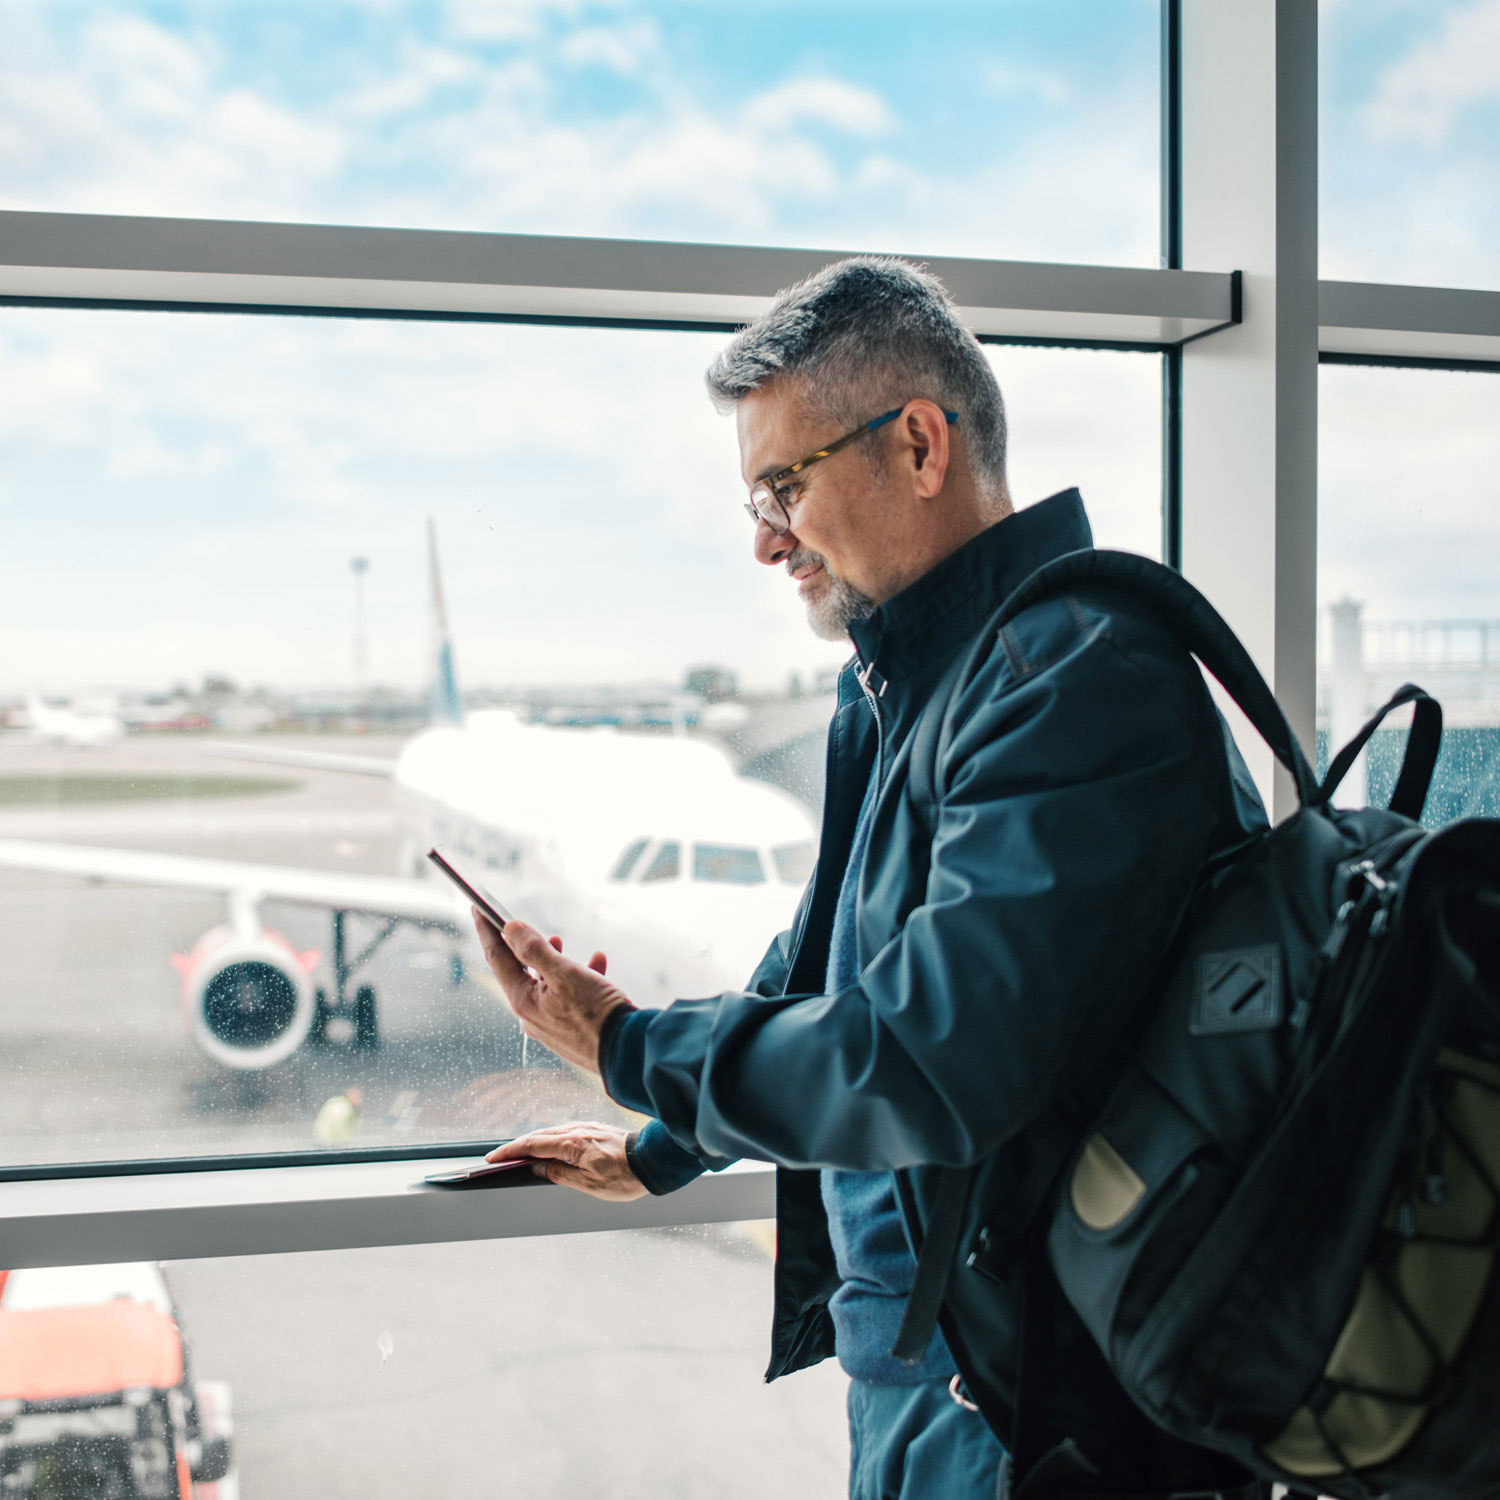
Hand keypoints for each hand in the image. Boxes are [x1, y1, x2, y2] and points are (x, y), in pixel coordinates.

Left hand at [472, 911, 635, 1073]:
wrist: (627, 1052)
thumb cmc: (596, 1013)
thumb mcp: (565, 974)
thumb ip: (534, 950)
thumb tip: (509, 928)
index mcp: (523, 1001)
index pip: (496, 958)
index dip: (486, 930)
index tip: (476, 907)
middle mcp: (531, 1016)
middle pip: (520, 971)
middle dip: (524, 945)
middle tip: (523, 925)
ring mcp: (550, 1025)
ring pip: (545, 984)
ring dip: (552, 960)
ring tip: (560, 942)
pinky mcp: (570, 1030)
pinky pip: (567, 998)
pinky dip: (578, 978)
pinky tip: (597, 963)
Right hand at [487, 1122, 646, 1201]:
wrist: (654, 1160)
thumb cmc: (625, 1177)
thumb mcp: (588, 1185)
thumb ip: (559, 1174)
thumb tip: (537, 1167)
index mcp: (572, 1145)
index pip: (532, 1146)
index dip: (510, 1151)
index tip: (493, 1158)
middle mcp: (577, 1131)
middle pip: (539, 1136)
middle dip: (517, 1146)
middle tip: (499, 1157)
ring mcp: (586, 1127)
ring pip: (551, 1132)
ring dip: (533, 1142)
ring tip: (519, 1155)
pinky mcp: (594, 1129)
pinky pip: (564, 1132)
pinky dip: (549, 1139)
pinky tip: (548, 1147)